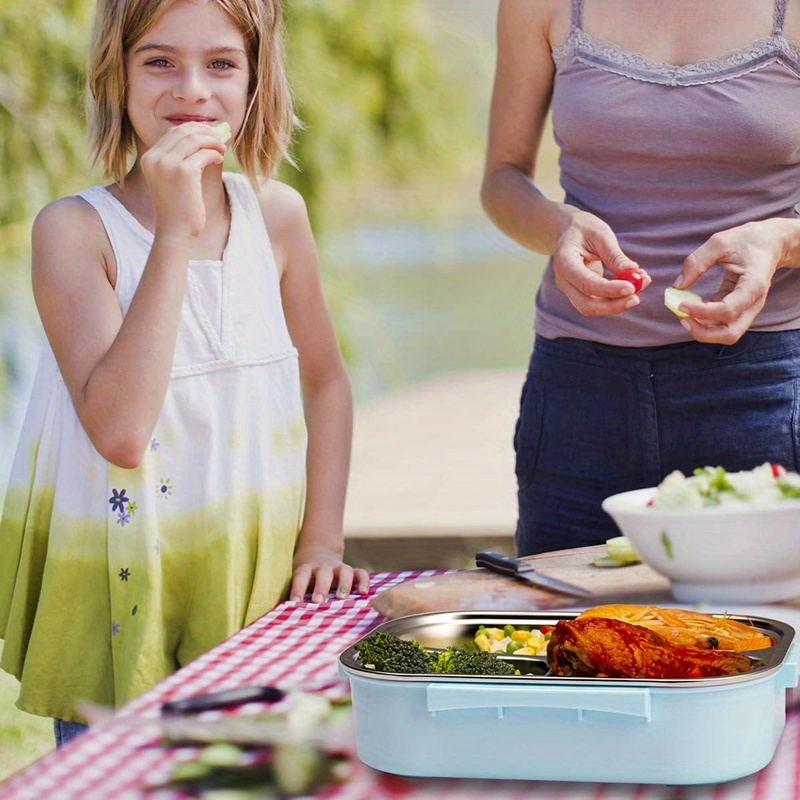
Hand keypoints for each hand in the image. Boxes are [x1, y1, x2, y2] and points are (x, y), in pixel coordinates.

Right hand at [139, 123, 225, 239]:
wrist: (176, 231)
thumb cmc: (178, 207)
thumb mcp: (171, 179)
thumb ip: (179, 158)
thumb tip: (202, 136)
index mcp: (149, 158)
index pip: (172, 132)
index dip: (193, 129)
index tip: (208, 133)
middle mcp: (155, 158)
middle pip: (183, 131)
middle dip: (204, 132)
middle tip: (219, 138)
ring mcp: (167, 164)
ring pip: (195, 139)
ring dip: (212, 142)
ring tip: (222, 148)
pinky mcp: (184, 172)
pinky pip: (204, 154)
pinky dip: (214, 154)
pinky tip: (219, 159)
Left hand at [290, 546, 370, 603]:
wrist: (318, 552)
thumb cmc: (306, 577)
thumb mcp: (300, 580)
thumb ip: (299, 595)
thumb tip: (293, 617)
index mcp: (307, 569)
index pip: (301, 577)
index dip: (298, 589)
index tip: (294, 602)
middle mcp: (323, 567)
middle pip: (323, 573)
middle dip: (322, 587)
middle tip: (318, 601)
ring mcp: (338, 568)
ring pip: (344, 571)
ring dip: (344, 584)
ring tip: (342, 598)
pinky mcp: (351, 572)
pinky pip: (360, 573)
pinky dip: (363, 581)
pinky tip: (364, 592)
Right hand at [553, 209, 650, 314]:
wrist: (569, 231)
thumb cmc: (584, 229)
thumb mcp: (600, 234)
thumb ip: (614, 255)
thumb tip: (633, 271)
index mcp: (564, 262)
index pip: (586, 283)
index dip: (609, 290)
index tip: (631, 287)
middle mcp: (564, 281)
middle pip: (586, 305)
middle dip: (613, 306)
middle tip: (636, 298)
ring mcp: (572, 290)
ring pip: (593, 308)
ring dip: (619, 302)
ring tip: (643, 282)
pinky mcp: (582, 293)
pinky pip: (600, 302)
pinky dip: (618, 298)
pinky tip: (636, 283)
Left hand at [674, 220, 784, 343]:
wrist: (770, 243)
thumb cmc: (747, 240)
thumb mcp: (720, 242)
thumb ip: (697, 261)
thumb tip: (678, 285)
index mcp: (754, 285)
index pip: (728, 310)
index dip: (702, 312)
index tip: (681, 304)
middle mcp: (754, 302)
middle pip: (730, 333)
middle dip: (702, 332)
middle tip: (682, 317)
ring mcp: (748, 308)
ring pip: (727, 333)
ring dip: (703, 330)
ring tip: (684, 313)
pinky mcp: (739, 308)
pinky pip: (722, 323)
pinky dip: (704, 321)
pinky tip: (691, 306)